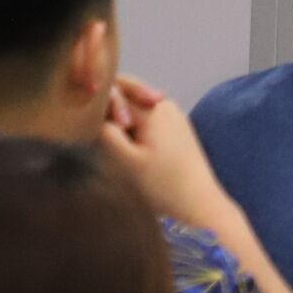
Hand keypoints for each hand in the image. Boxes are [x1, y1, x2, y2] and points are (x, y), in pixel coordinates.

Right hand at [102, 76, 236, 233]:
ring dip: (122, 121)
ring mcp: (174, 115)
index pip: (118, 91)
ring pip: (136, 107)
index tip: (98, 130)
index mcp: (154, 109)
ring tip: (119, 148)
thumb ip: (108, 133)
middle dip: (111, 110)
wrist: (198, 201)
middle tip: (104, 136)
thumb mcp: (128, 161)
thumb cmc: (162, 184)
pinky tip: (132, 150)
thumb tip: (94, 113)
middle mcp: (166, 105)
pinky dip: (135, 129)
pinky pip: (148, 119)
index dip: (102, 107)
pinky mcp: (177, 128)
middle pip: (128, 94)